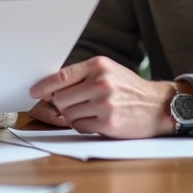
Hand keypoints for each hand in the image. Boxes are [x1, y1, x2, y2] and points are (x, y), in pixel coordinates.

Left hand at [27, 56, 176, 138]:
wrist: (158, 106)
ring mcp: (104, 104)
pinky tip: (96, 120)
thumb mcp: (108, 71)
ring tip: (90, 111)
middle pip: (61, 98)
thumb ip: (82, 76)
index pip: (62, 76)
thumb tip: (51, 88)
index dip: (44, 86)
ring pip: (68, 114)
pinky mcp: (108, 123)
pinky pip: (79, 126)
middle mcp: (101, 83)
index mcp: (99, 66)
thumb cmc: (129, 89)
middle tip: (74, 104)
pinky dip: (83, 125)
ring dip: (73, 115)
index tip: (33, 92)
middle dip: (62, 104)